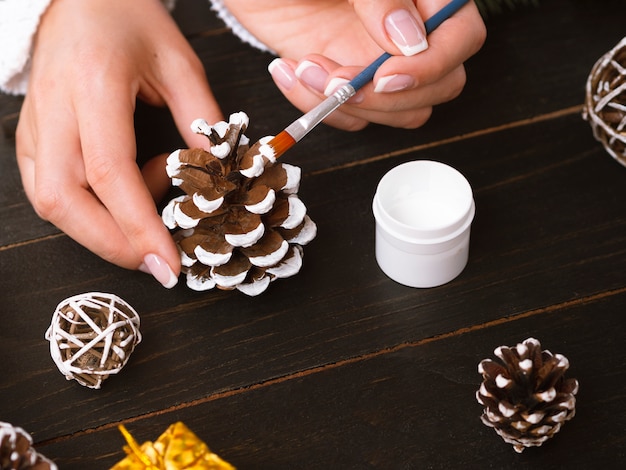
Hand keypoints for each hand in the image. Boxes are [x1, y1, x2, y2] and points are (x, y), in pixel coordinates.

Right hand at [16, 0, 222, 286]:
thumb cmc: (129, 20)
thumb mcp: (180, 63)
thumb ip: (202, 120)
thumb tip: (219, 175)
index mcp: (93, 85)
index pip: (109, 172)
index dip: (138, 227)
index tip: (168, 264)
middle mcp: (54, 110)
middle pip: (65, 201)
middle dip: (113, 245)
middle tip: (158, 262)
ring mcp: (34, 126)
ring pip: (51, 203)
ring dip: (101, 232)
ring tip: (147, 220)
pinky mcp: (29, 138)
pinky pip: (48, 191)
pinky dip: (87, 212)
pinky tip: (121, 199)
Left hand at [223, 0, 485, 129]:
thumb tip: (409, 39)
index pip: (461, 38)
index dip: (431, 66)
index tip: (384, 75)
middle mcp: (407, 34)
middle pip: (440, 86)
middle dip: (385, 96)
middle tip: (337, 79)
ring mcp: (378, 62)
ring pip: (400, 112)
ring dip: (349, 105)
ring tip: (305, 67)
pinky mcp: (347, 84)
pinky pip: (352, 118)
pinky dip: (317, 106)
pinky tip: (290, 69)